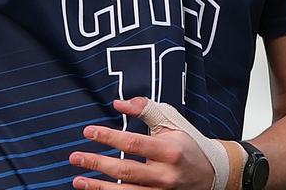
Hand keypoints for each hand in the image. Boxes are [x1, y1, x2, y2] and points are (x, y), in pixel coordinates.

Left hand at [69, 96, 216, 189]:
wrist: (211, 174)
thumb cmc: (187, 144)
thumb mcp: (171, 121)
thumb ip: (145, 109)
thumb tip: (119, 103)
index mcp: (169, 150)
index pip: (134, 143)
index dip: (109, 137)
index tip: (88, 132)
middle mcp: (165, 175)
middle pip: (126, 170)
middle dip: (97, 163)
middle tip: (75, 157)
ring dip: (98, 187)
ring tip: (77, 181)